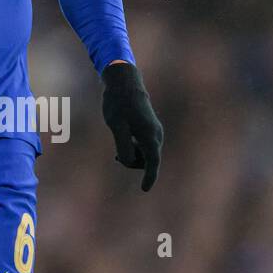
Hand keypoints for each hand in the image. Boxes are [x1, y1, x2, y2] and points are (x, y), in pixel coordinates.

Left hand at [101, 61, 162, 190]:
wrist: (124, 82)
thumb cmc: (118, 102)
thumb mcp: (116, 125)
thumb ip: (123, 145)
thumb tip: (130, 162)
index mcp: (149, 135)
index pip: (152, 162)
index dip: (149, 178)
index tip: (144, 190)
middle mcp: (156, 134)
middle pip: (149, 161)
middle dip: (133, 164)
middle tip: (116, 157)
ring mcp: (155, 131)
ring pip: (147, 154)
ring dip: (133, 156)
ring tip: (117, 151)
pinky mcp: (150, 128)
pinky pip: (146, 146)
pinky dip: (135, 149)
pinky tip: (124, 144)